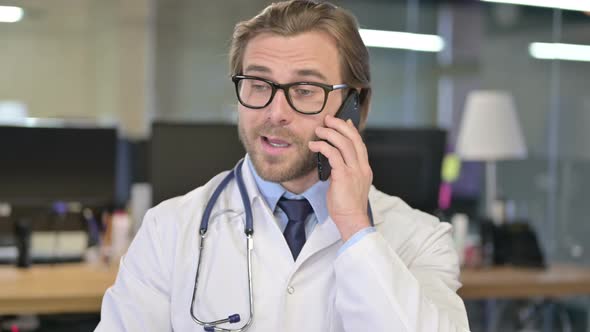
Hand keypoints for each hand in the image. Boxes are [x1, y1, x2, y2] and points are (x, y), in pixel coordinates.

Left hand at [308, 114, 372, 241]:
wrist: (352, 221)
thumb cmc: (347, 206)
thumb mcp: (349, 185)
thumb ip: (344, 171)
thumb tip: (334, 161)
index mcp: (364, 169)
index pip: (360, 143)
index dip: (351, 130)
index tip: (344, 121)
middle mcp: (362, 167)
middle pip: (353, 138)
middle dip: (339, 125)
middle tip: (328, 119)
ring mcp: (354, 170)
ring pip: (343, 143)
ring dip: (329, 133)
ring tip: (318, 130)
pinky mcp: (343, 175)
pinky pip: (333, 154)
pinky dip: (322, 146)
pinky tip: (314, 145)